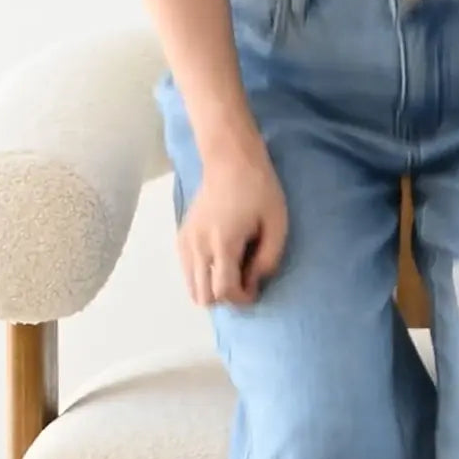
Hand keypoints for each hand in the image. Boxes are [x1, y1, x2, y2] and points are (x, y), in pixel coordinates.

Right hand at [177, 137, 287, 306]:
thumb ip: (268, 258)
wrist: (229, 160)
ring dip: (213, 288)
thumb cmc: (259, 189)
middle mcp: (198, 246)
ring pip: (193, 289)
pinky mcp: (182, 237)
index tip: (255, 288)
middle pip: (204, 297)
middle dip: (227, 297)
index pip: (224, 291)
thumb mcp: (277, 224)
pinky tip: (220, 261)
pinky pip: (188, 272)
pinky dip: (203, 276)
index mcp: (222, 242)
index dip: (242, 298)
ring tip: (232, 271)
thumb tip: (254, 281)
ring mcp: (186, 241)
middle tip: (244, 280)